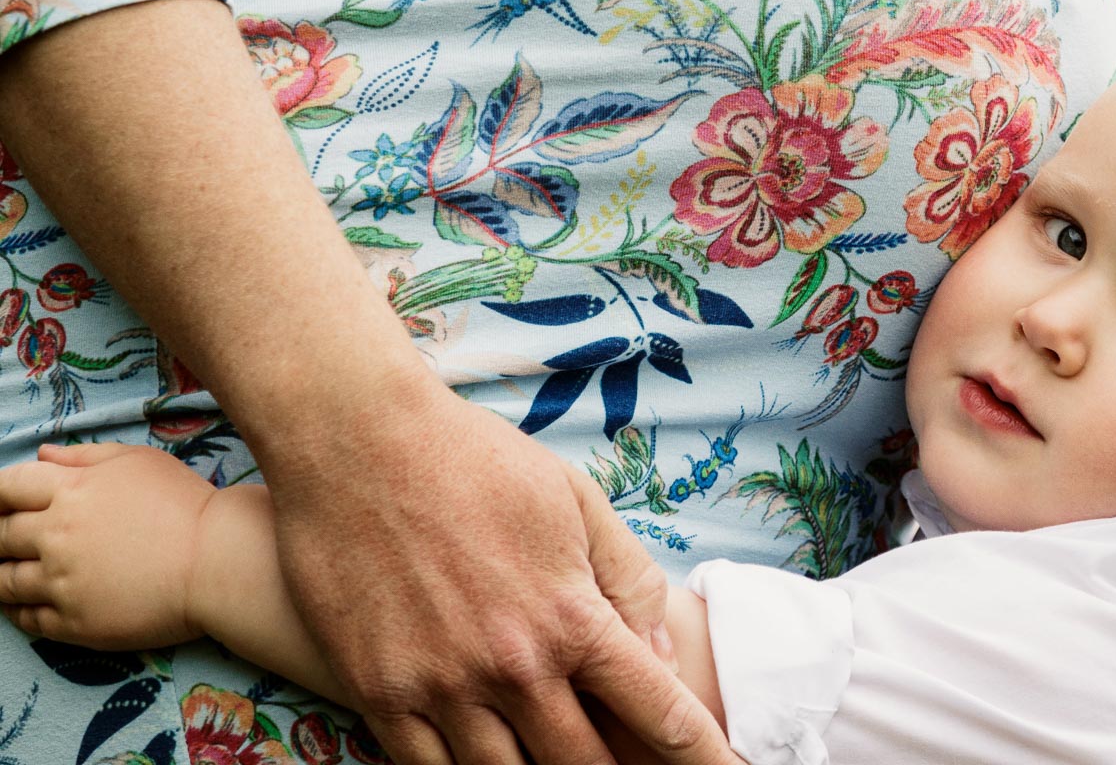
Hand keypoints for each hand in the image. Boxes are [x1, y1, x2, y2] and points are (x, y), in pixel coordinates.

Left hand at [0, 441, 213, 649]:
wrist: (219, 561)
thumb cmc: (186, 504)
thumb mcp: (140, 461)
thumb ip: (85, 456)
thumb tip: (42, 455)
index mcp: (71, 491)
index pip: (6, 488)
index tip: (4, 504)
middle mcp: (56, 536)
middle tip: (11, 539)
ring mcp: (62, 583)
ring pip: (3, 582)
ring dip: (4, 574)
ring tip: (16, 572)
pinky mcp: (73, 623)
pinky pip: (25, 620)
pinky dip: (18, 610)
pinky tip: (27, 603)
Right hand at [264, 388, 732, 764]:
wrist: (360, 440)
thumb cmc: (477, 460)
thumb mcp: (576, 500)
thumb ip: (626, 578)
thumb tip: (659, 653)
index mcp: (572, 616)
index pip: (655, 710)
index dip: (698, 752)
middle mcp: (514, 664)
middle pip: (581, 762)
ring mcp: (442, 685)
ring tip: (551, 758)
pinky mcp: (378, 691)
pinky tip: (482, 761)